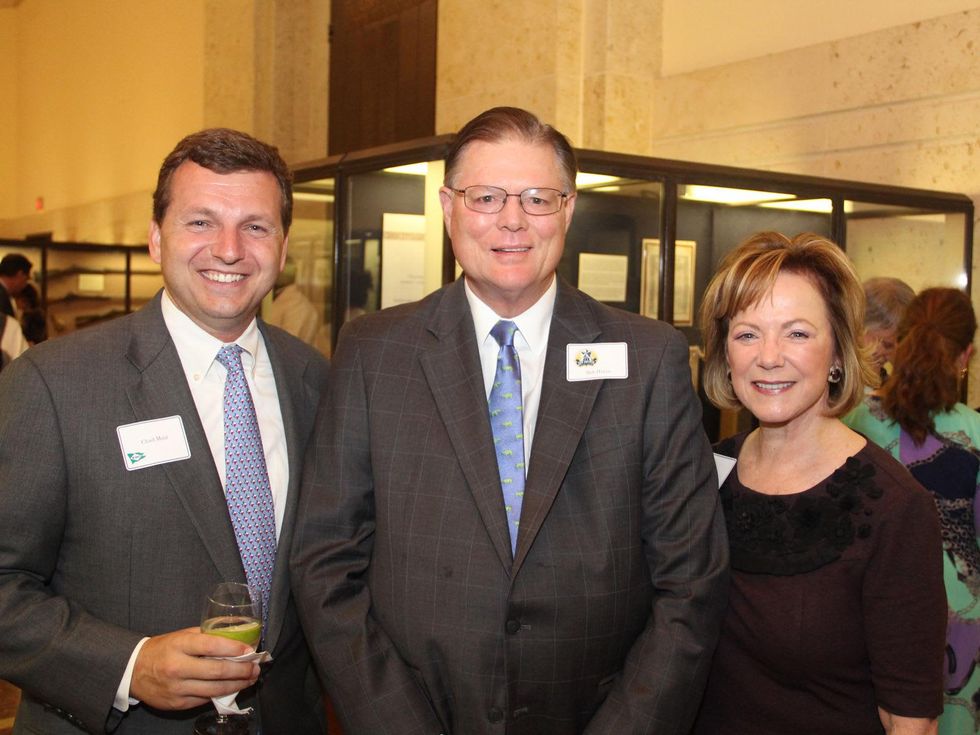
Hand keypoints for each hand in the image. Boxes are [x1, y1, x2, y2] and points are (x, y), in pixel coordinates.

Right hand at [130, 627, 259, 709]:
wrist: (132, 670)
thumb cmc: (163, 649)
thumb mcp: (181, 636)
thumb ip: (206, 636)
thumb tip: (235, 637)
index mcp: (179, 645)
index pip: (212, 646)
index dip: (234, 649)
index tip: (250, 651)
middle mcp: (178, 668)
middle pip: (217, 671)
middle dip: (242, 671)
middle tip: (256, 668)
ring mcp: (177, 689)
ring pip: (214, 689)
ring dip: (237, 685)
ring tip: (250, 679)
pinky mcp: (177, 704)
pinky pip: (204, 700)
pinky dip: (221, 694)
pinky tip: (232, 688)